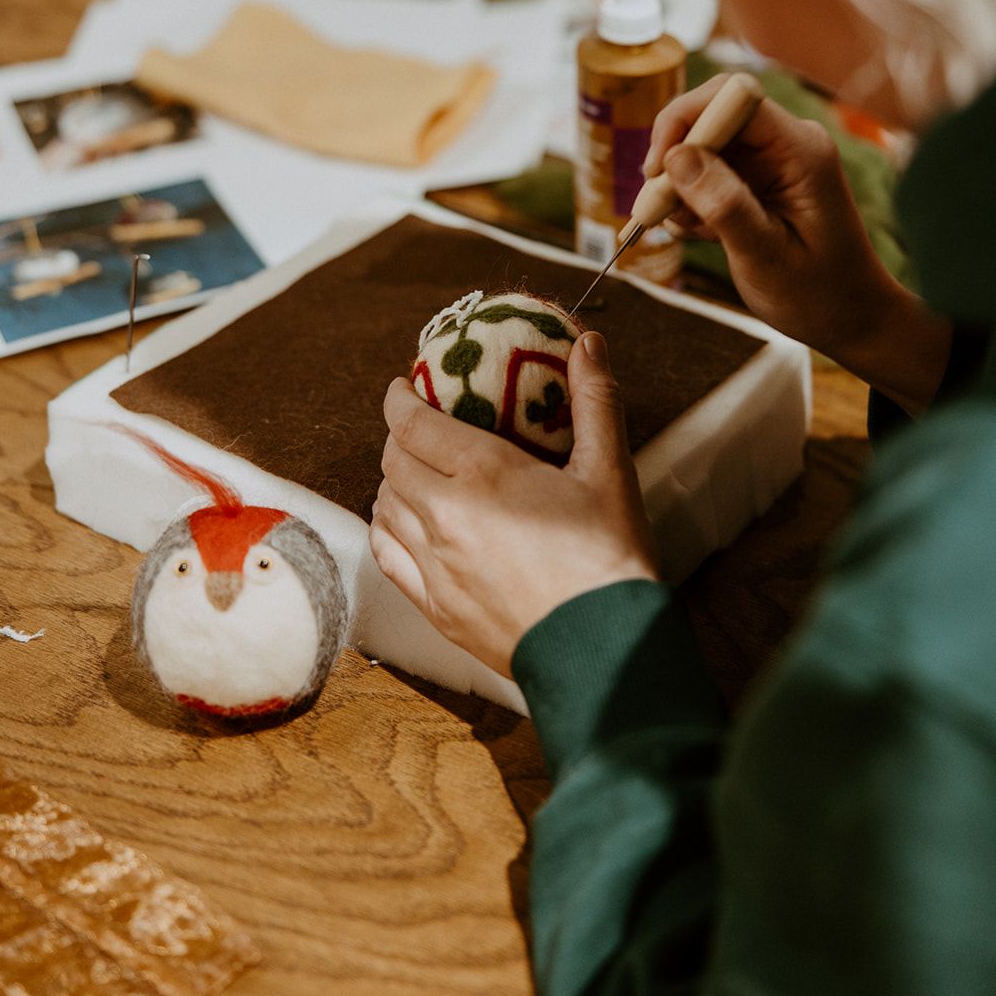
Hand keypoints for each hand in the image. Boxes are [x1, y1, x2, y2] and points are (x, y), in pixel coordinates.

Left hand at [369, 332, 658, 676]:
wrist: (605, 651)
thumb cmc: (610, 559)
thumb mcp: (610, 471)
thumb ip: (596, 401)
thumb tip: (589, 344)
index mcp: (483, 474)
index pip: (413, 422)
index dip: (400, 397)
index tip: (406, 384)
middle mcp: (445, 517)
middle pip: (393, 461)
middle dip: (400, 435)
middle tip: (421, 424)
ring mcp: (434, 566)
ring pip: (384, 507)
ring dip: (393, 481)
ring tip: (417, 471)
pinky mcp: (435, 608)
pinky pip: (388, 556)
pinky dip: (388, 529)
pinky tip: (406, 525)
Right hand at [644, 77, 951, 413]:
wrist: (851, 318)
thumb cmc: (820, 294)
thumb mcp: (766, 256)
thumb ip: (725, 205)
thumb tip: (677, 157)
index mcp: (801, 151)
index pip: (733, 98)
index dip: (687, 119)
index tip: (657, 167)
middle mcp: (786, 144)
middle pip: (711, 115)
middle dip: (675, 154)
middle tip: (656, 202)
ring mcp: (772, 161)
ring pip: (703, 145)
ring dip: (679, 183)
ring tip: (682, 227)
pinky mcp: (757, 181)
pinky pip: (709, 170)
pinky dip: (691, 198)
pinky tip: (697, 232)